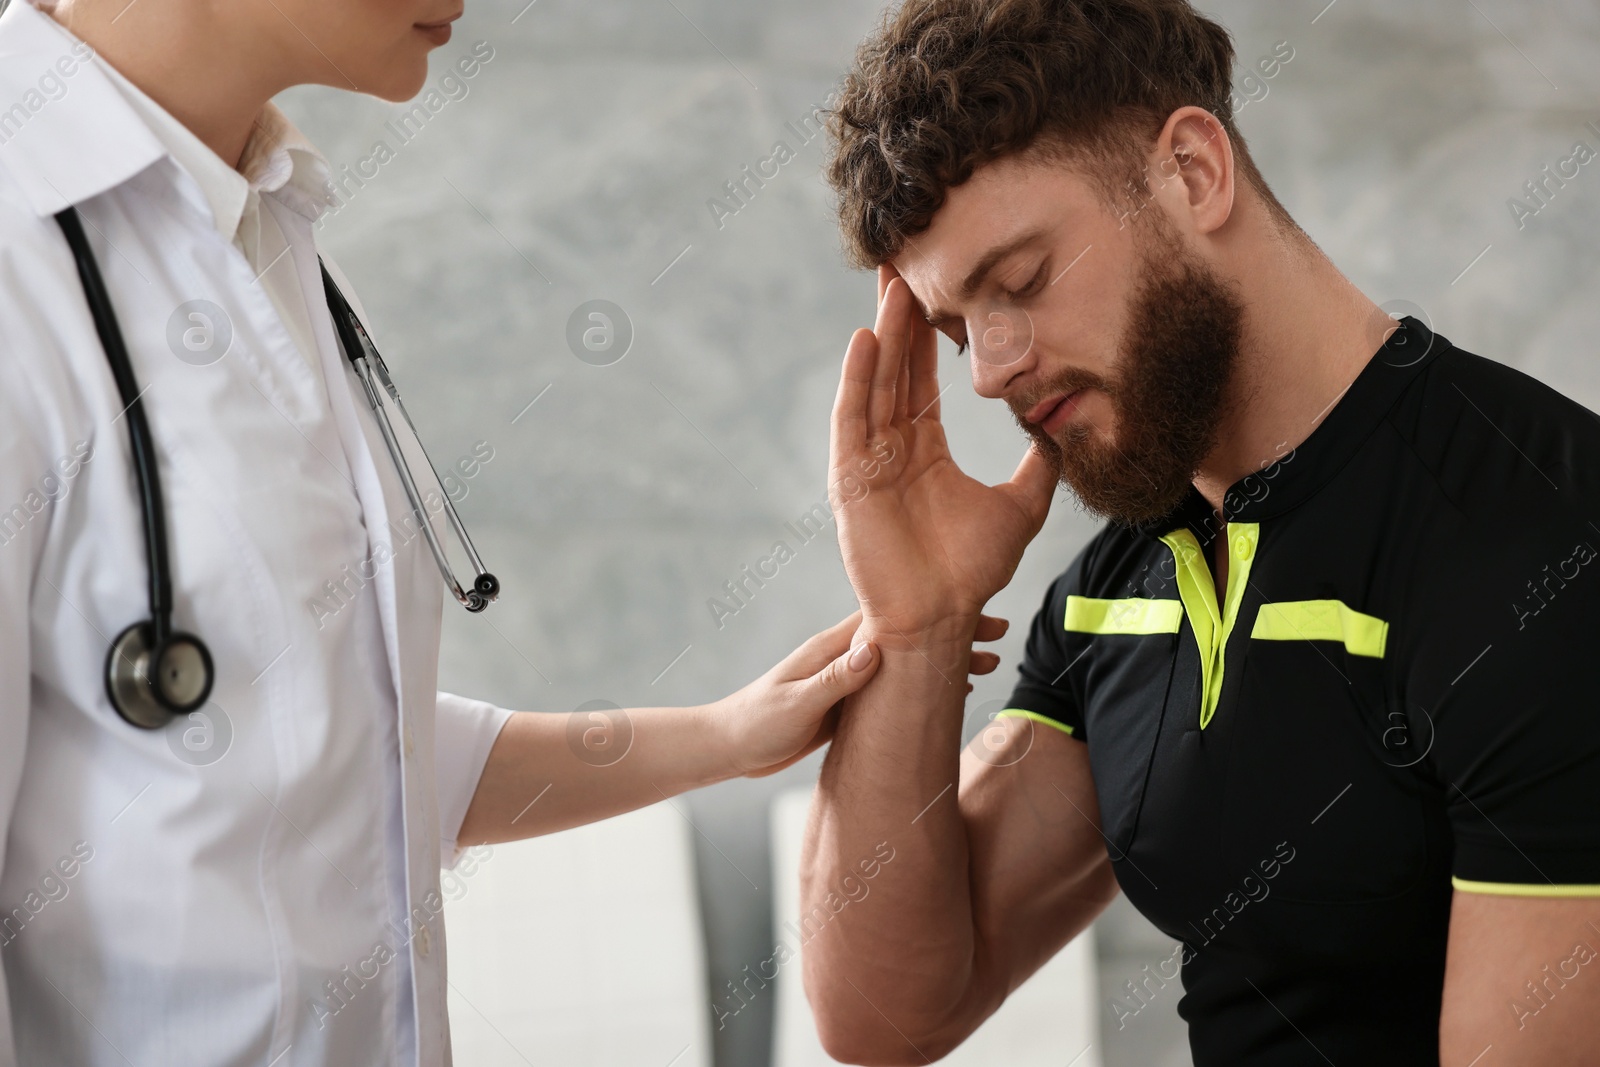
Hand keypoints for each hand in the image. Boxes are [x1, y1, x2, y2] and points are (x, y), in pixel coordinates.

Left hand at [716, 610, 1010, 776]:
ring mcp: (850, 678)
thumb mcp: (796, 704)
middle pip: (911, 636)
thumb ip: (834, 679)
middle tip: (1000, 632)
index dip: (936, 615)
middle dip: (954, 633)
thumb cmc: (758, 724)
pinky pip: (897, 689)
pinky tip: (950, 691)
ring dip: (947, 659)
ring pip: (910, 662)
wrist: (731, 746)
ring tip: (988, 662)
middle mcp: (846, 655)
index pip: (895, 621)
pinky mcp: (850, 703)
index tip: (977, 612)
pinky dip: (926, 686)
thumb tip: (874, 649)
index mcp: (834, 647)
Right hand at [830, 265, 1055, 637]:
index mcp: (922, 451)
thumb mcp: (1021, 506)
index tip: (931, 288)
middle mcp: (890, 449)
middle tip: (902, 263)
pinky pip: (851, 422)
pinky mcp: (850, 481)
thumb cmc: (972, 573)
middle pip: (893, 369)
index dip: (926, 334)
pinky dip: (857, 381)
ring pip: (874, 385)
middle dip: (897, 317)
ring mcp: (866, 463)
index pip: (921, 379)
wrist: (943, 618)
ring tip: (892, 287)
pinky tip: (866, 342)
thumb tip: (1059, 430)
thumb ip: (1039, 466)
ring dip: (882, 336)